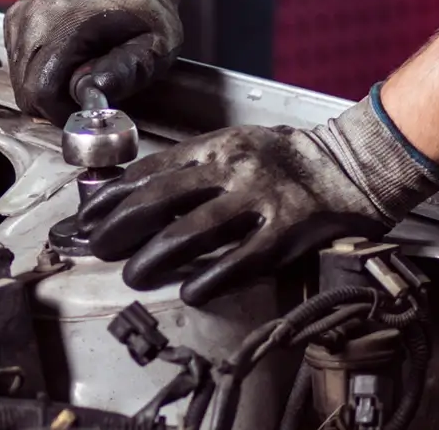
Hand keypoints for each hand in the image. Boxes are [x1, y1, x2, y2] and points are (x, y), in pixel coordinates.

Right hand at [4, 0, 203, 125]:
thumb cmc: (143, 3)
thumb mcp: (154, 42)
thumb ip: (128, 72)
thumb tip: (95, 92)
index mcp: (67, 24)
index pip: (40, 91)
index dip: (61, 111)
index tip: (83, 107)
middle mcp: (35, 18)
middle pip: (24, 90)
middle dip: (53, 102)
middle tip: (83, 91)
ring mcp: (22, 16)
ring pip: (18, 78)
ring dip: (44, 85)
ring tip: (77, 69)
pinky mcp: (16, 17)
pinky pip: (17, 60)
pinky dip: (36, 68)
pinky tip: (63, 56)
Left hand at [77, 87, 438, 305]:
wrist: (352, 163)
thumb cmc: (284, 159)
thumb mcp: (232, 145)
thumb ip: (190, 166)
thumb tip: (134, 192)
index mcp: (214, 146)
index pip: (148, 172)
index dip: (111, 197)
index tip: (86, 217)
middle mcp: (232, 168)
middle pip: (160, 199)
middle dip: (120, 227)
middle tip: (98, 248)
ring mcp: (260, 198)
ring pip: (193, 231)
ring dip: (155, 256)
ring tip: (133, 274)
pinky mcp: (288, 229)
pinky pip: (242, 259)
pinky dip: (211, 278)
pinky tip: (190, 292)